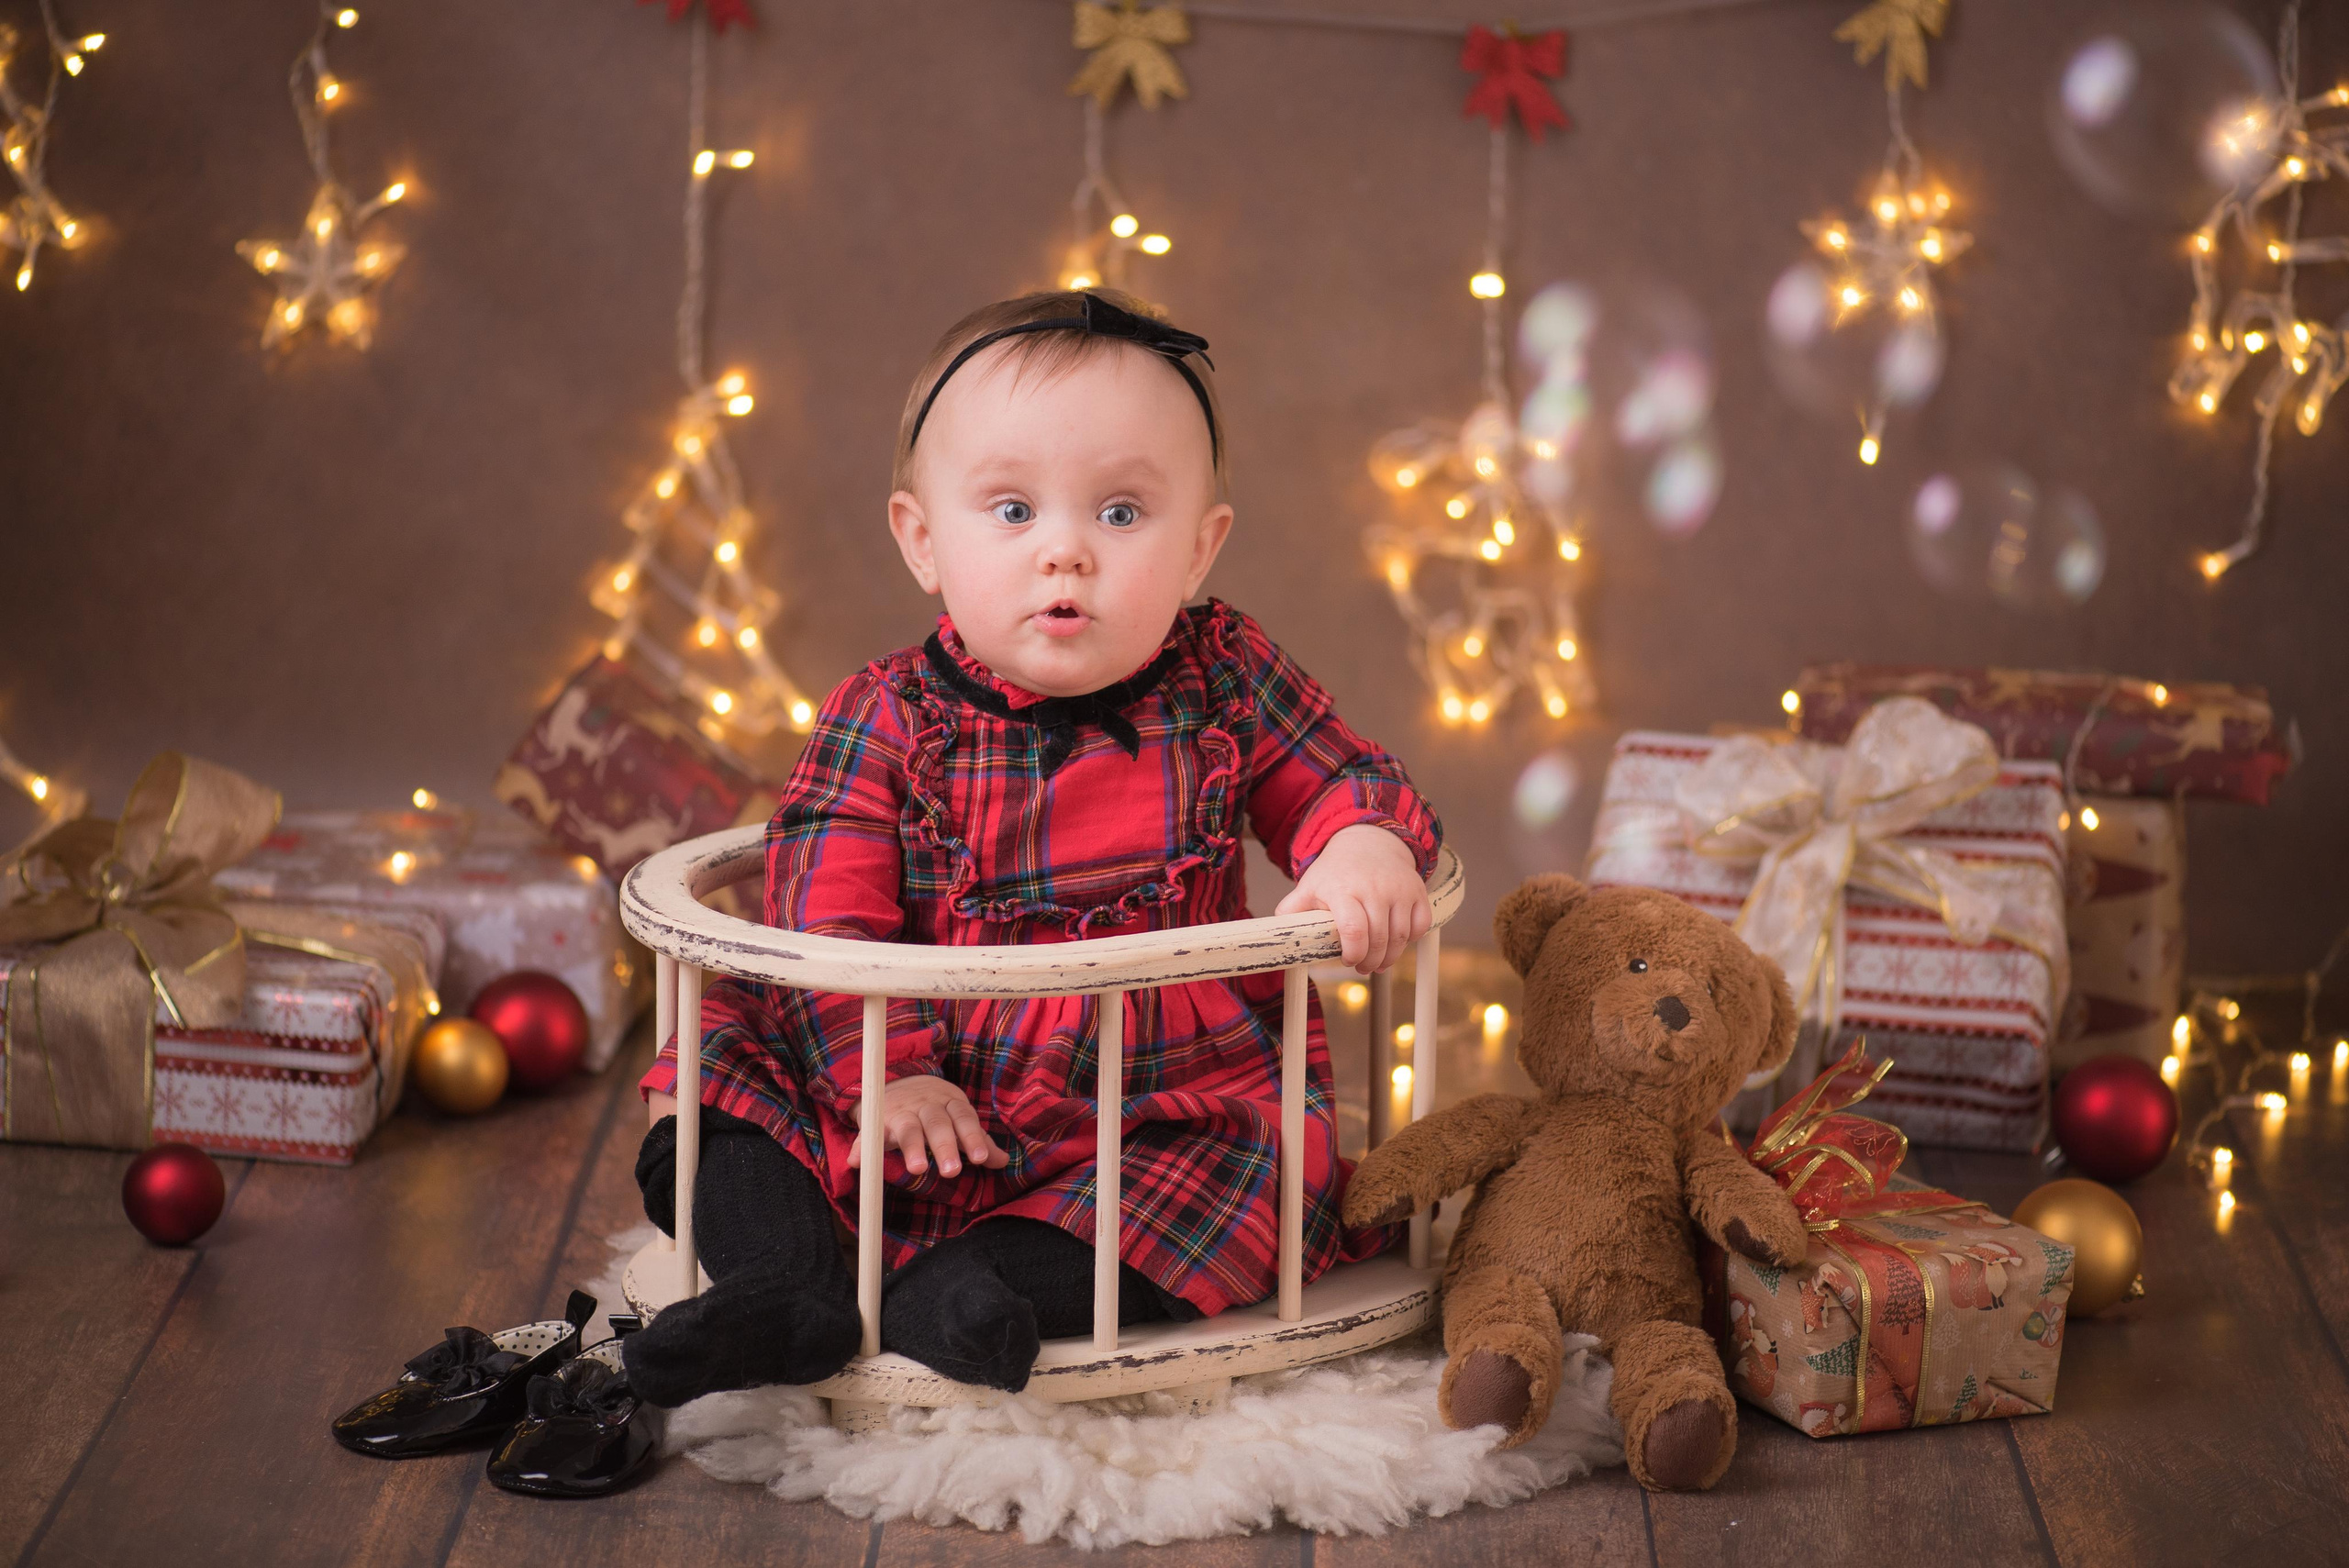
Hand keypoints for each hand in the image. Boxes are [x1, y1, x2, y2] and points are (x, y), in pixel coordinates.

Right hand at [847, 1074, 1009, 1177]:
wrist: (898, 1080)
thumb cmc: (936, 1108)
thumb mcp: (958, 1118)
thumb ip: (978, 1141)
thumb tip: (1003, 1162)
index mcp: (950, 1104)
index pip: (964, 1119)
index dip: (972, 1138)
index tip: (980, 1160)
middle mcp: (926, 1106)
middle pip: (937, 1124)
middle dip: (945, 1146)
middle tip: (952, 1171)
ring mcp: (901, 1113)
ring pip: (907, 1128)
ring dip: (911, 1148)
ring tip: (917, 1169)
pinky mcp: (877, 1122)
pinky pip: (867, 1136)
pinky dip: (861, 1148)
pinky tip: (856, 1163)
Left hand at [1275, 824, 1431, 974]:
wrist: (1368, 842)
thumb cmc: (1336, 872)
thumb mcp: (1310, 885)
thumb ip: (1293, 909)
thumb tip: (1275, 935)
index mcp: (1343, 890)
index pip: (1353, 929)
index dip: (1353, 952)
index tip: (1348, 960)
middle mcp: (1374, 888)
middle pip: (1379, 939)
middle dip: (1370, 961)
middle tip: (1362, 967)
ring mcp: (1399, 889)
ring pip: (1402, 936)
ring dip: (1390, 956)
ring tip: (1378, 962)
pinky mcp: (1418, 892)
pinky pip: (1421, 925)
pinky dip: (1412, 939)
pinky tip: (1397, 942)